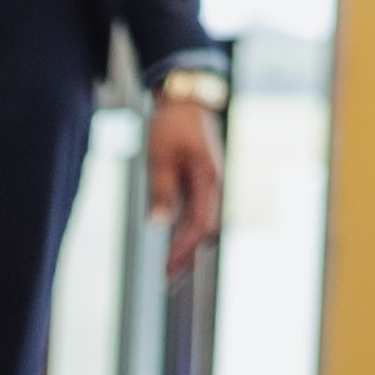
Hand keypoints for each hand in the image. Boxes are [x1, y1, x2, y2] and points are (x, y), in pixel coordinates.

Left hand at [147, 92, 226, 268]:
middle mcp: (214, 184)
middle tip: (166, 277)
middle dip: (188, 254)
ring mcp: (210, 182)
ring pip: (202, 221)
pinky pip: (197, 210)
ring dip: (187, 243)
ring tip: (167, 264)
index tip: (166, 267)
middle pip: (205, 228)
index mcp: (208, 179)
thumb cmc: (173, 123)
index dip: (183, 249)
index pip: (199, 224)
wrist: (187, 98)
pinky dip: (186, 228)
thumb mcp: (160, 156)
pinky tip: (171, 237)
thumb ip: (162, 190)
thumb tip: (160, 224)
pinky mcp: (202, 179)